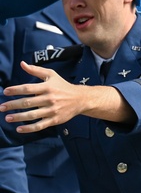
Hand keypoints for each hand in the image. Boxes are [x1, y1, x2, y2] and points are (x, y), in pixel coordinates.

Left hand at [1, 62, 134, 131]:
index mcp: (47, 87)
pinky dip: (29, 128)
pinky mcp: (54, 120)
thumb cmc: (63, 86)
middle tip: (1, 107)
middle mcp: (49, 99)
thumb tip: (22, 64)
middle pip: (28, 102)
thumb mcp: (51, 75)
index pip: (28, 88)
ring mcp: (52, 110)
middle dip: (13, 105)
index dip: (16, 90)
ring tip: (7, 118)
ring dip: (18, 117)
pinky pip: (40, 125)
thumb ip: (36, 70)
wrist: (81, 99)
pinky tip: (19, 128)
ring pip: (32, 115)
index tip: (5, 92)